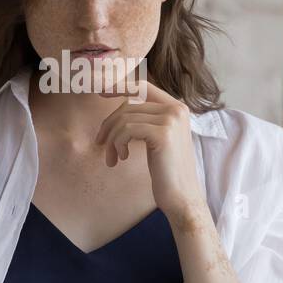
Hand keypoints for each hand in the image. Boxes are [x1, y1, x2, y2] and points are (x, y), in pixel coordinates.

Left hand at [93, 78, 206, 222]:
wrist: (182, 196)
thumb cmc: (166, 171)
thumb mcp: (157, 138)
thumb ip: (146, 119)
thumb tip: (120, 104)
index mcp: (177, 107)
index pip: (143, 86)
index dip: (119, 86)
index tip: (100, 92)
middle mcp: (177, 108)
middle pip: (129, 103)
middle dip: (110, 124)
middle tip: (101, 144)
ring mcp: (171, 119)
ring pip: (125, 118)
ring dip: (111, 139)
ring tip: (112, 157)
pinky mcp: (163, 133)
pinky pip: (126, 130)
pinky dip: (117, 143)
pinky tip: (122, 158)